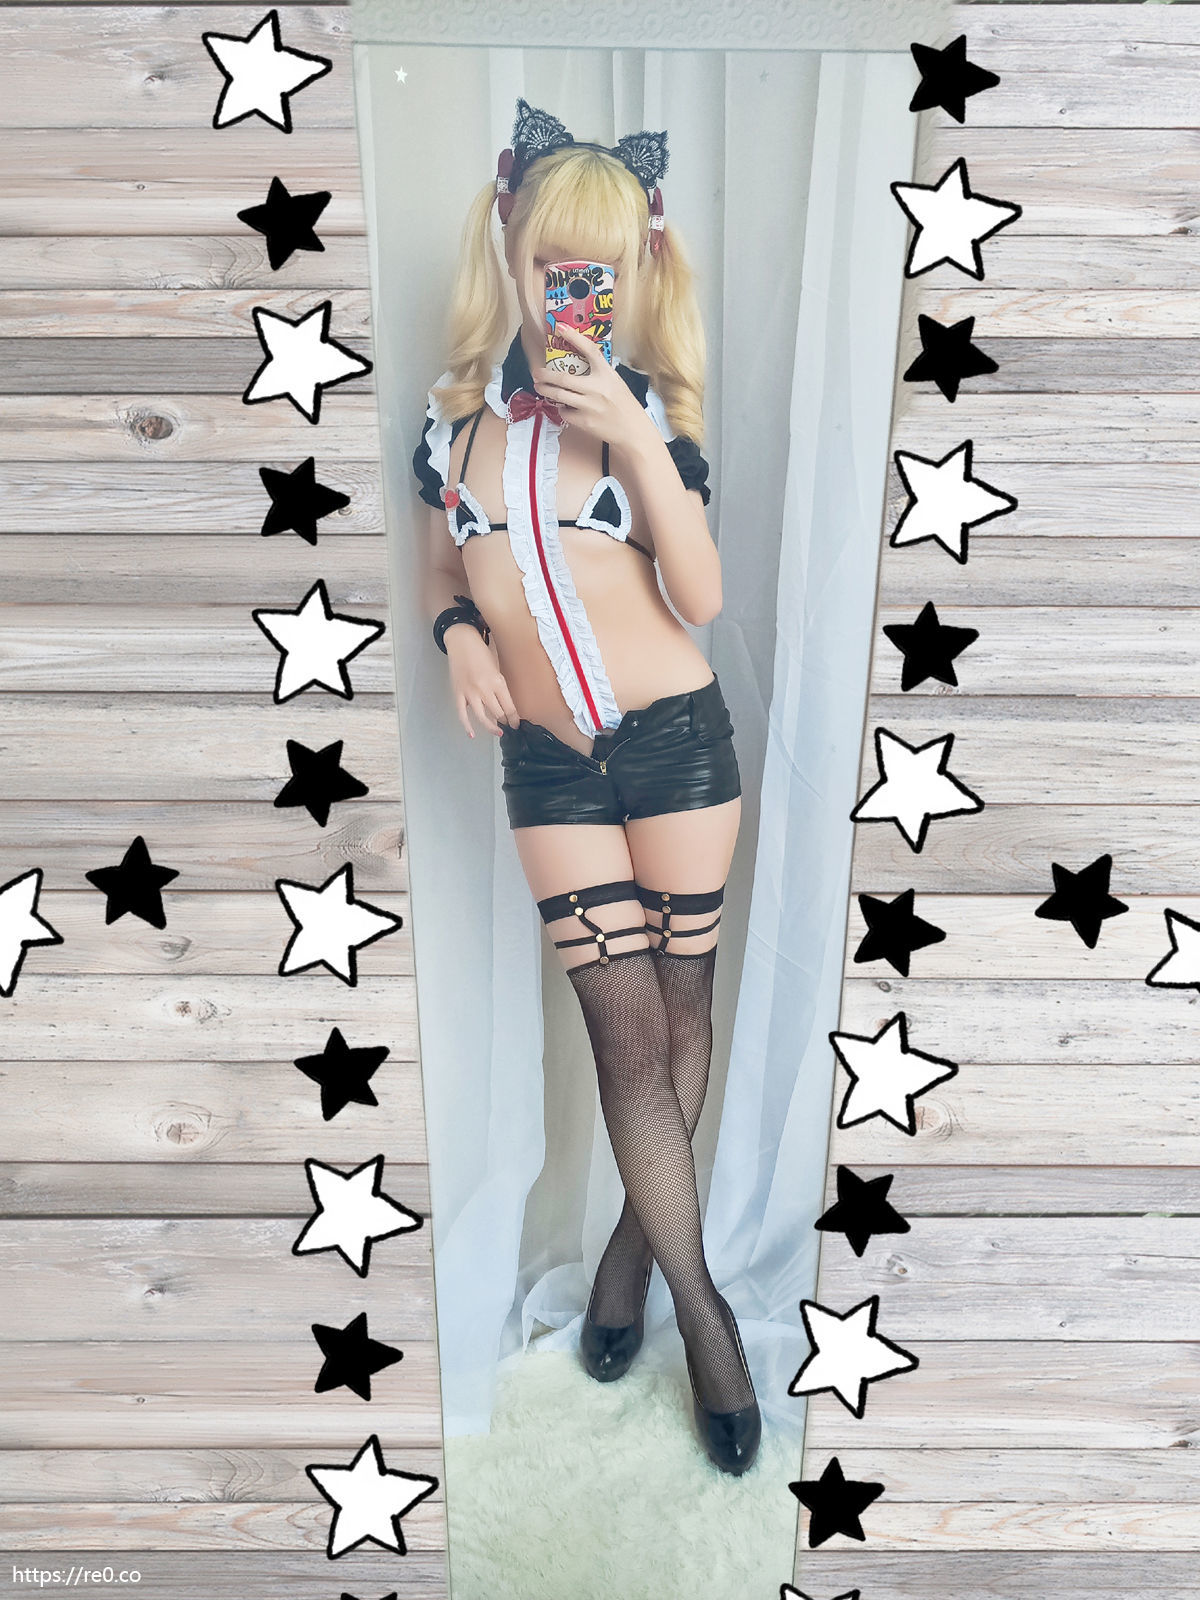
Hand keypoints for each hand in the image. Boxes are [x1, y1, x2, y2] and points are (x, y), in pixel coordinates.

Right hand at [445, 626, 519, 737]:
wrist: (462, 642)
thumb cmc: (481, 653)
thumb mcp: (496, 668)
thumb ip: (500, 686)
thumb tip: (505, 704)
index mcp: (497, 681)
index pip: (509, 707)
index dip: (514, 719)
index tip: (516, 724)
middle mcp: (485, 689)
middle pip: (498, 713)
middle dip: (505, 721)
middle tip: (507, 725)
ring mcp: (470, 692)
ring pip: (482, 717)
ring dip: (492, 727)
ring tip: (498, 733)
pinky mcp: (458, 693)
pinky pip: (462, 714)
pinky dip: (467, 726)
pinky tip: (472, 734)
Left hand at [533, 322, 659, 452]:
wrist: (632, 430)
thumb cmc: (624, 405)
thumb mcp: (615, 382)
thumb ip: (599, 373)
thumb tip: (578, 363)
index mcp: (606, 374)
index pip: (589, 350)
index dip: (574, 337)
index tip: (560, 328)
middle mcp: (597, 388)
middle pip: (564, 378)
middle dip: (545, 375)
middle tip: (537, 372)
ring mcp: (589, 406)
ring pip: (559, 396)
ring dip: (546, 390)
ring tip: (540, 387)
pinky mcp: (584, 421)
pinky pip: (565, 412)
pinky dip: (562, 409)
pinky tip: (564, 407)